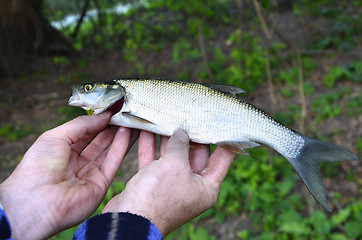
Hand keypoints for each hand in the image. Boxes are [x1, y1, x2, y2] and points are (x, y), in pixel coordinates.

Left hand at [0, 112, 135, 239]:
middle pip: (100, 140)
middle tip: (127, 111)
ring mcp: (90, 173)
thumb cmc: (37, 167)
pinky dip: (121, 147)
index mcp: (64, 150)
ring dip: (121, 134)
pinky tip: (128, 132)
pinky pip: (113, 162)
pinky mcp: (101, 184)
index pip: (86, 132)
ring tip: (133, 118)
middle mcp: (78, 162)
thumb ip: (82, 124)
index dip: (99, 120)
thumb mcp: (56, 136)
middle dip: (113, 126)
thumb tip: (105, 115)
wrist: (35, 203)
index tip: (113, 108)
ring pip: (109, 150)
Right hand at [103, 130, 234, 236]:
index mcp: (206, 186)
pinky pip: (155, 160)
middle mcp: (191, 186)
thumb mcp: (174, 166)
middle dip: (191, 134)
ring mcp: (172, 185)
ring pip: (173, 156)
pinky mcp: (153, 183)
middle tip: (189, 114)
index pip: (222, 158)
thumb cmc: (156, 198)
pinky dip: (151, 146)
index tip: (223, 121)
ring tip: (168, 117)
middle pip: (196, 154)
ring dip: (168, 138)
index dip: (224, 139)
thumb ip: (180, 146)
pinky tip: (147, 129)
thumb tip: (181, 134)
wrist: (127, 221)